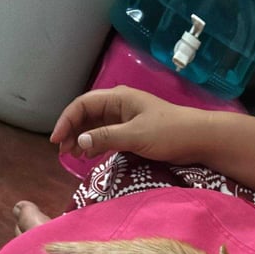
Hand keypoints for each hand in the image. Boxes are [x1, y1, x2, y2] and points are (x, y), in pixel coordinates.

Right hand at [50, 85, 207, 162]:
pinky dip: (95, 144)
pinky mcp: (133, 132)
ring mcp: (126, 118)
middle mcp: (119, 105)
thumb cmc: (169, 133)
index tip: (56, 140)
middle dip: (71, 130)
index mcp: (118, 98)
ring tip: (72, 155)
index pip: (82, 104)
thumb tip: (79, 140)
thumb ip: (105, 137)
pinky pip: (106, 135)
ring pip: (95, 125)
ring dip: (81, 138)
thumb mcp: (134, 135)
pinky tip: (89, 155)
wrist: (198, 139)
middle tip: (62, 151)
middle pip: (86, 114)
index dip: (66, 120)